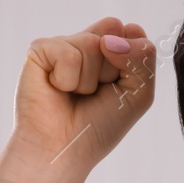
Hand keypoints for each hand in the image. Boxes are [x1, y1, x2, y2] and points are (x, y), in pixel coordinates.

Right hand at [10, 15, 156, 180]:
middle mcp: (87, 43)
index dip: (132, 60)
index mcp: (112, 51)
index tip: (118, 87)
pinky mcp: (40, 50)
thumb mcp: (139, 94)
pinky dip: (67, 80)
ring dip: (88, 80)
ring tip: (74, 95)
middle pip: (114, 32)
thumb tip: (109, 39)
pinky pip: (68, 54)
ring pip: (93, 43)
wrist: (63, 150)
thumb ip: (143, 58)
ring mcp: (63, 44)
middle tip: (95, 93)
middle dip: (112, 70)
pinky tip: (56, 90)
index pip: (134, 33)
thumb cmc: (98, 127)